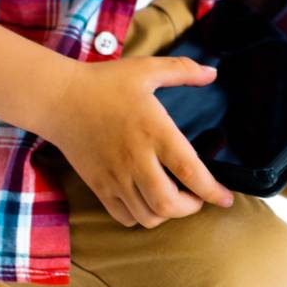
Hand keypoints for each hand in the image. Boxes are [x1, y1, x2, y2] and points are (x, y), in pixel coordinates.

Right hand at [41, 55, 235, 227]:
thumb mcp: (146, 69)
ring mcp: (115, 177)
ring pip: (148, 216)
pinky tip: (147, 201)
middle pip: (170, 204)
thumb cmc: (105, 83)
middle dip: (192, 208)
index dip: (213, 191)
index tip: (227, 197)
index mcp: (154, 131)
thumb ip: (182, 70)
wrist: (59, 99)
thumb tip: (212, 73)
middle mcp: (136, 160)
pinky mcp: (99, 186)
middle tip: (198, 196)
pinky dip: (141, 216)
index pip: (190, 172)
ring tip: (174, 199)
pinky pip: (125, 217)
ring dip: (167, 213)